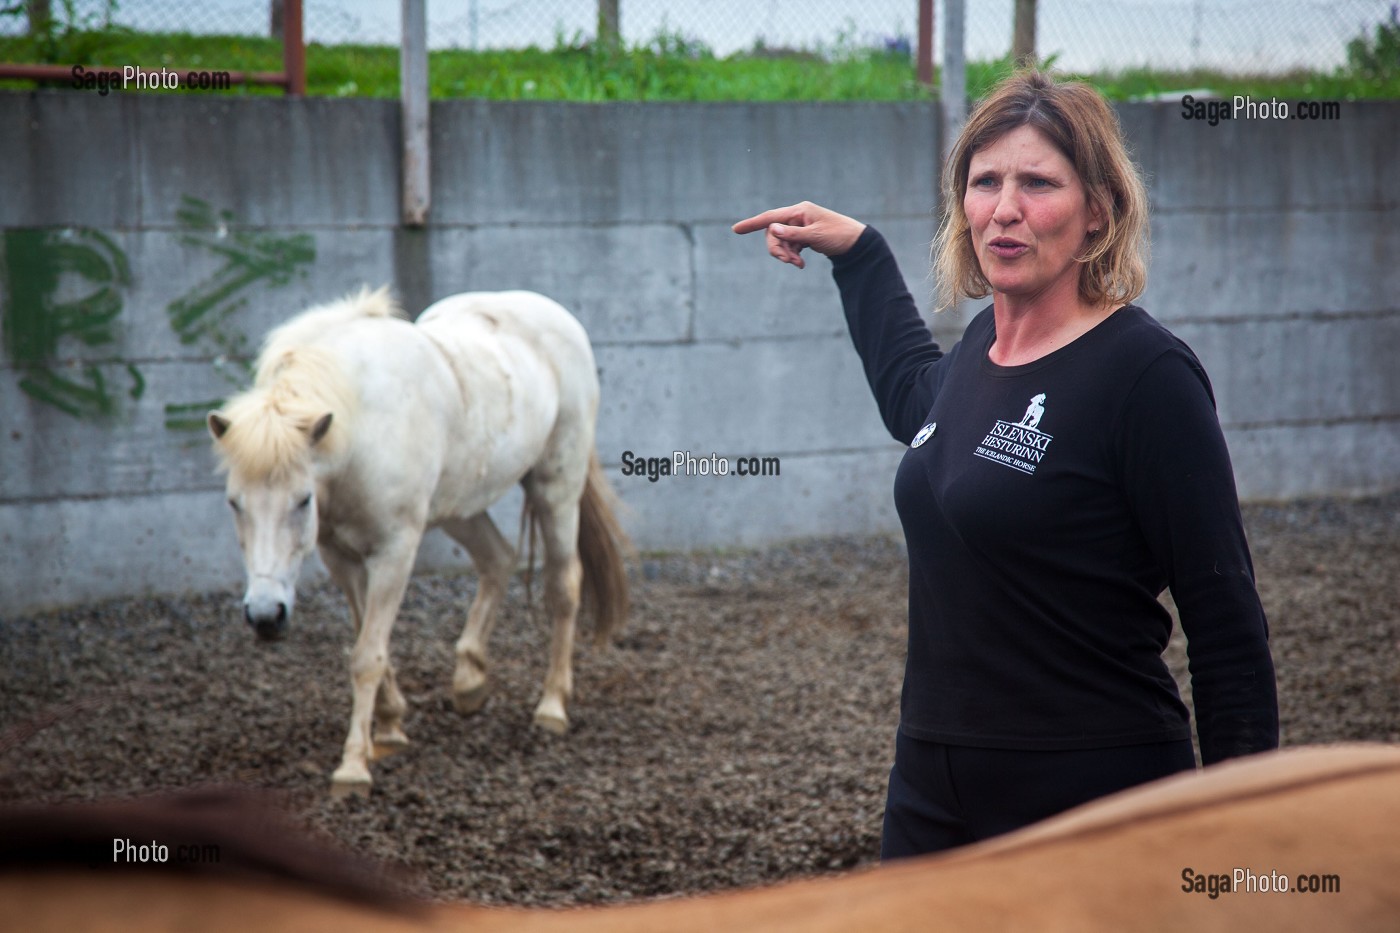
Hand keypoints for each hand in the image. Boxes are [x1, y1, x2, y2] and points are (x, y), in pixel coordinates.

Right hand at [731, 201, 865, 269]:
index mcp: (799, 211)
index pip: (771, 217)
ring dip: (785, 255)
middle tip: (788, 262)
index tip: (736, 230)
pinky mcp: (803, 235)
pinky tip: (800, 264)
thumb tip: (773, 230)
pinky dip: (791, 255)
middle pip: (773, 232)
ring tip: (798, 265)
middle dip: (777, 249)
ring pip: (781, 241)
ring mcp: (799, 225)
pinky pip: (789, 245)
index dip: (752, 223)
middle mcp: (797, 216)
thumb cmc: (838, 235)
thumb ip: (793, 234)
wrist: (855, 243)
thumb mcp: (816, 235)